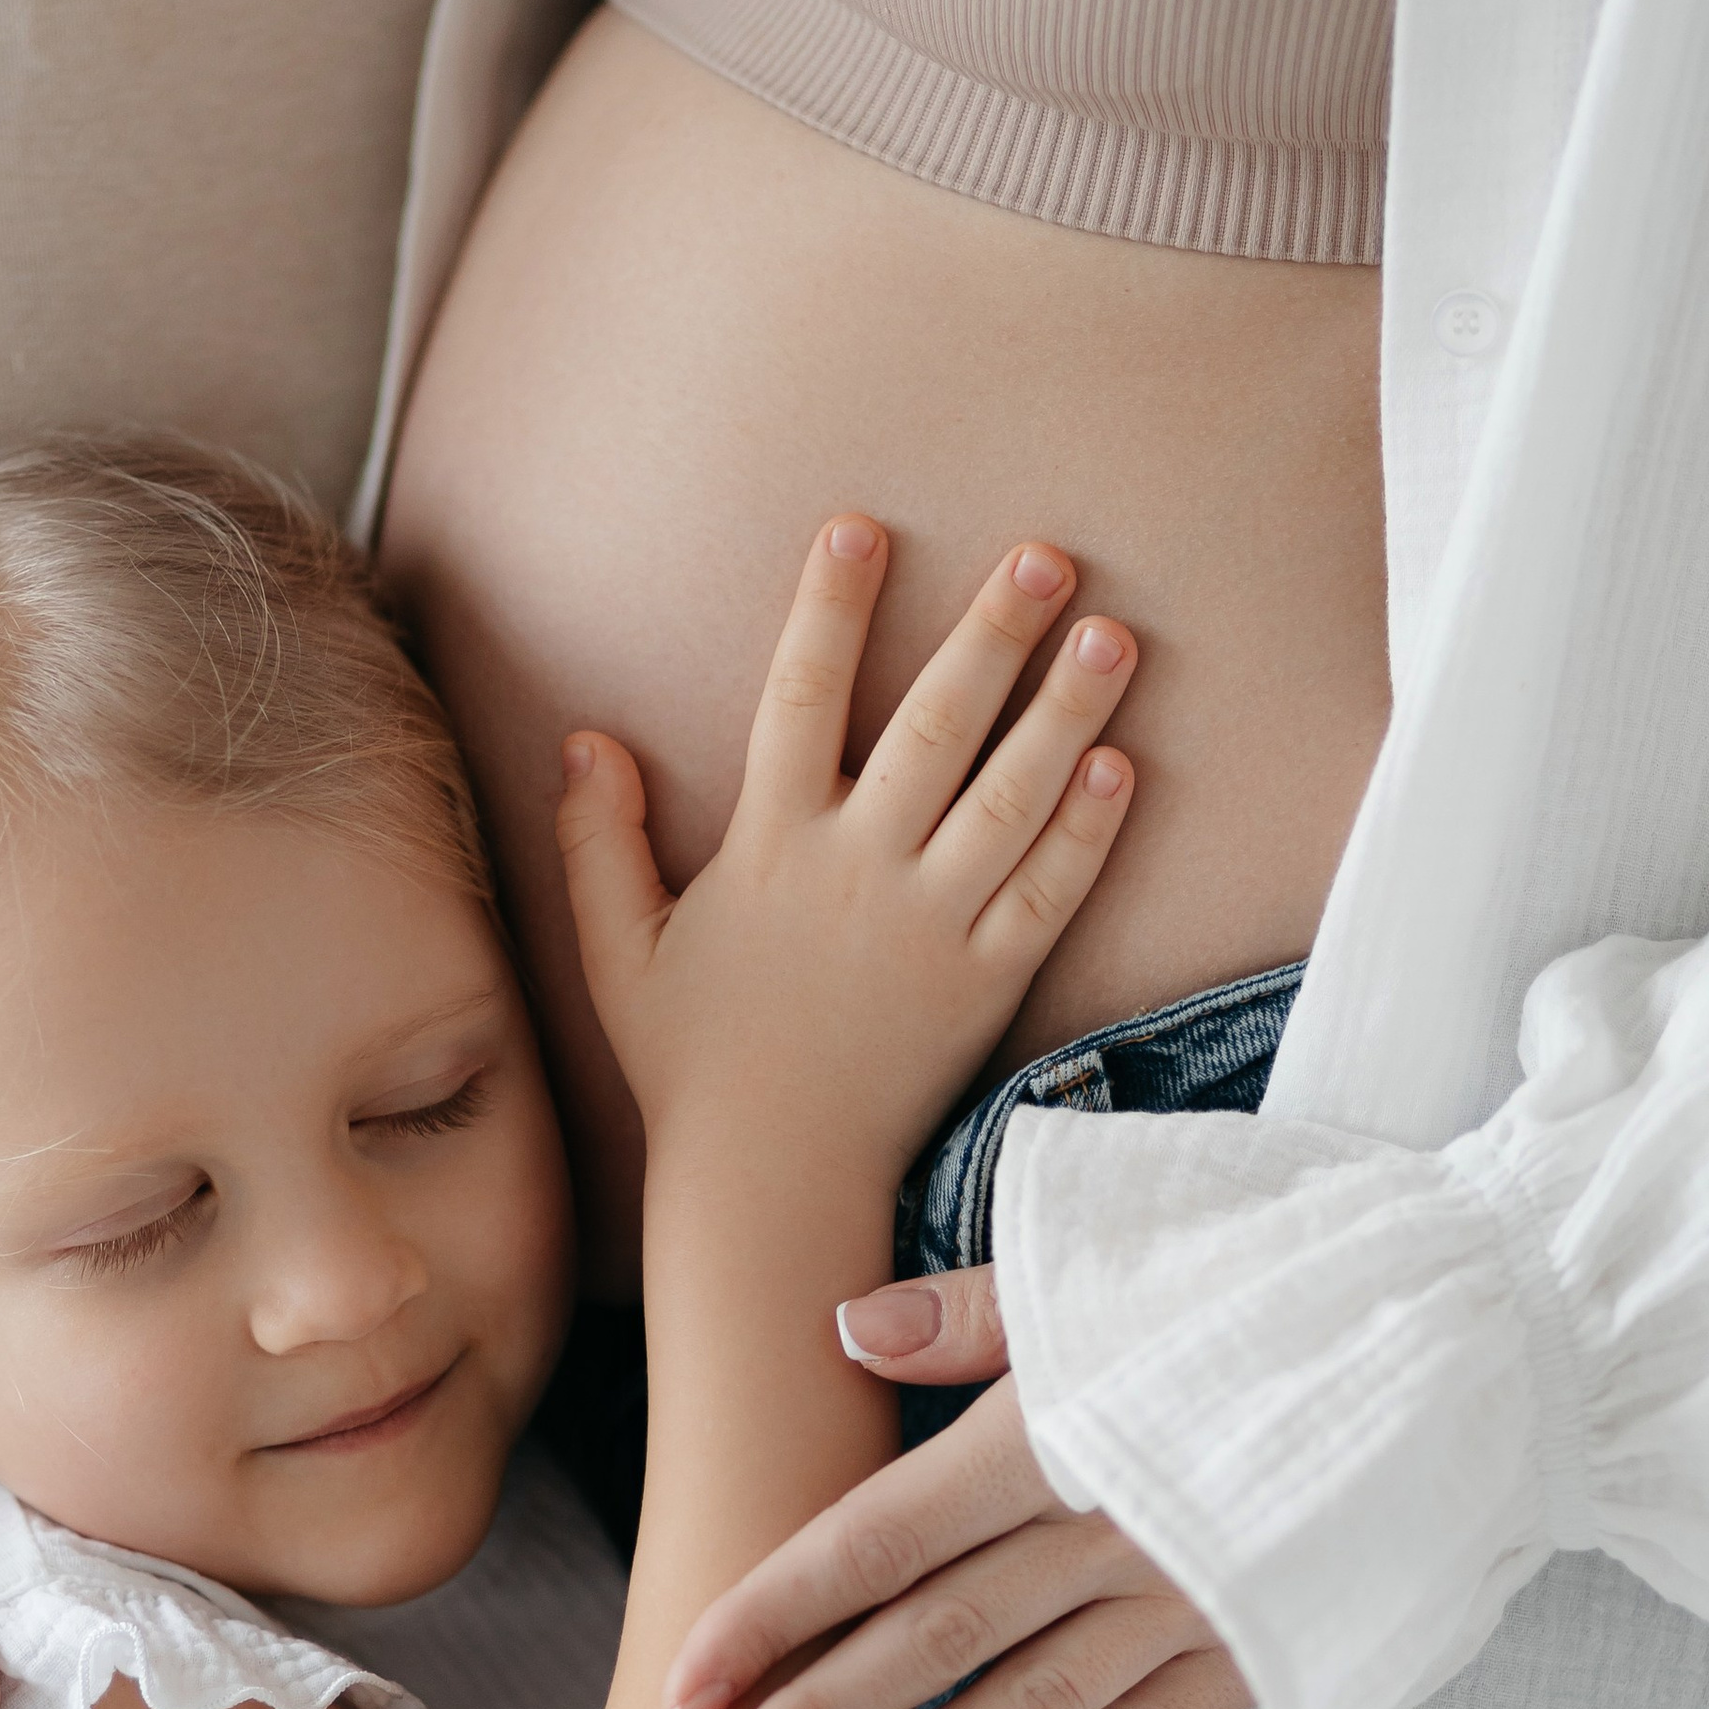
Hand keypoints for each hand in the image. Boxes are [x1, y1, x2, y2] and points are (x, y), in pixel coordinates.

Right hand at [556, 520, 1138, 1190]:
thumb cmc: (690, 1064)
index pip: (798, 698)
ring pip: (1013, 797)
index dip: (828, 609)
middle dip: (992, 633)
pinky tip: (1123, 762)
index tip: (859, 527)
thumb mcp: (616, 951)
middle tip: (1047, 554)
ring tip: (1114, 631)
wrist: (768, 1182)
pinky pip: (1049, 894)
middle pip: (936, 728)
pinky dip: (1088, 829)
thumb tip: (586, 737)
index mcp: (768, 850)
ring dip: (1067, 709)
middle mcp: (856, 874)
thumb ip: (597, 840)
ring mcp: (931, 929)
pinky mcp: (986, 985)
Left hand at [658, 1266, 1252, 1708]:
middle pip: (931, 1641)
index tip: (681, 1685)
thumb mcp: (1119, 1267)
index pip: (877, 1539)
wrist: (1479, 1336)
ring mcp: (1190, 1605)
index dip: (772, 1615)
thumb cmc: (1280, 1281)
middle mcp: (1112, 1531)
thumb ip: (969, 1311)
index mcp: (1055, 1432)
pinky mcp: (1260, 1655)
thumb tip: (842, 1330)